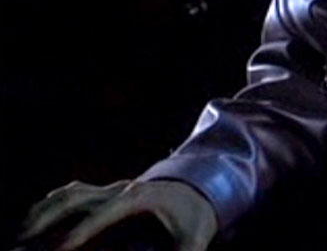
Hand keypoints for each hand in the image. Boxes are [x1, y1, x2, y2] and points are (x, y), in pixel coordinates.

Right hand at [15, 179, 217, 250]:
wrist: (201, 186)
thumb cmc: (196, 215)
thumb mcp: (196, 237)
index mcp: (138, 199)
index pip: (102, 215)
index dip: (80, 232)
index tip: (59, 250)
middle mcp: (121, 190)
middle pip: (76, 198)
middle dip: (47, 218)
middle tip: (22, 240)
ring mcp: (112, 189)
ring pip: (70, 194)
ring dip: (44, 211)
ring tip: (22, 234)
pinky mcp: (108, 193)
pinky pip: (74, 193)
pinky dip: (53, 206)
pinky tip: (38, 220)